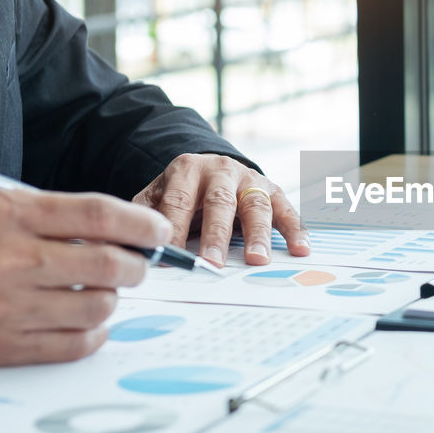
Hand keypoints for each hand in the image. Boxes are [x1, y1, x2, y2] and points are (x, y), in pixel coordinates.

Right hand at [0, 189, 171, 365]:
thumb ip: (52, 217)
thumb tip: (121, 234)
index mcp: (7, 214)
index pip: (99, 214)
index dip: (142, 223)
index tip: (160, 231)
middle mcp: (9, 259)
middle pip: (109, 263)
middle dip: (137, 265)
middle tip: (136, 265)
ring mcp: (6, 307)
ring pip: (98, 306)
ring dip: (112, 300)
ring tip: (99, 292)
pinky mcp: (2, 346)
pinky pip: (75, 345)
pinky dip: (93, 333)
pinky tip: (85, 322)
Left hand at [133, 154, 308, 266]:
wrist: (212, 168)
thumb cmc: (182, 192)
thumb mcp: (156, 197)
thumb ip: (144, 217)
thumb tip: (133, 247)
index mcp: (187, 170)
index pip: (179, 200)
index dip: (175, 228)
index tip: (172, 257)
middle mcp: (221, 170)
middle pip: (219, 202)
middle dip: (216, 235)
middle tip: (212, 264)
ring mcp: (250, 180)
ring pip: (255, 206)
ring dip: (257, 234)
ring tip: (257, 260)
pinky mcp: (273, 190)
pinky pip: (287, 210)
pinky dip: (295, 229)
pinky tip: (300, 249)